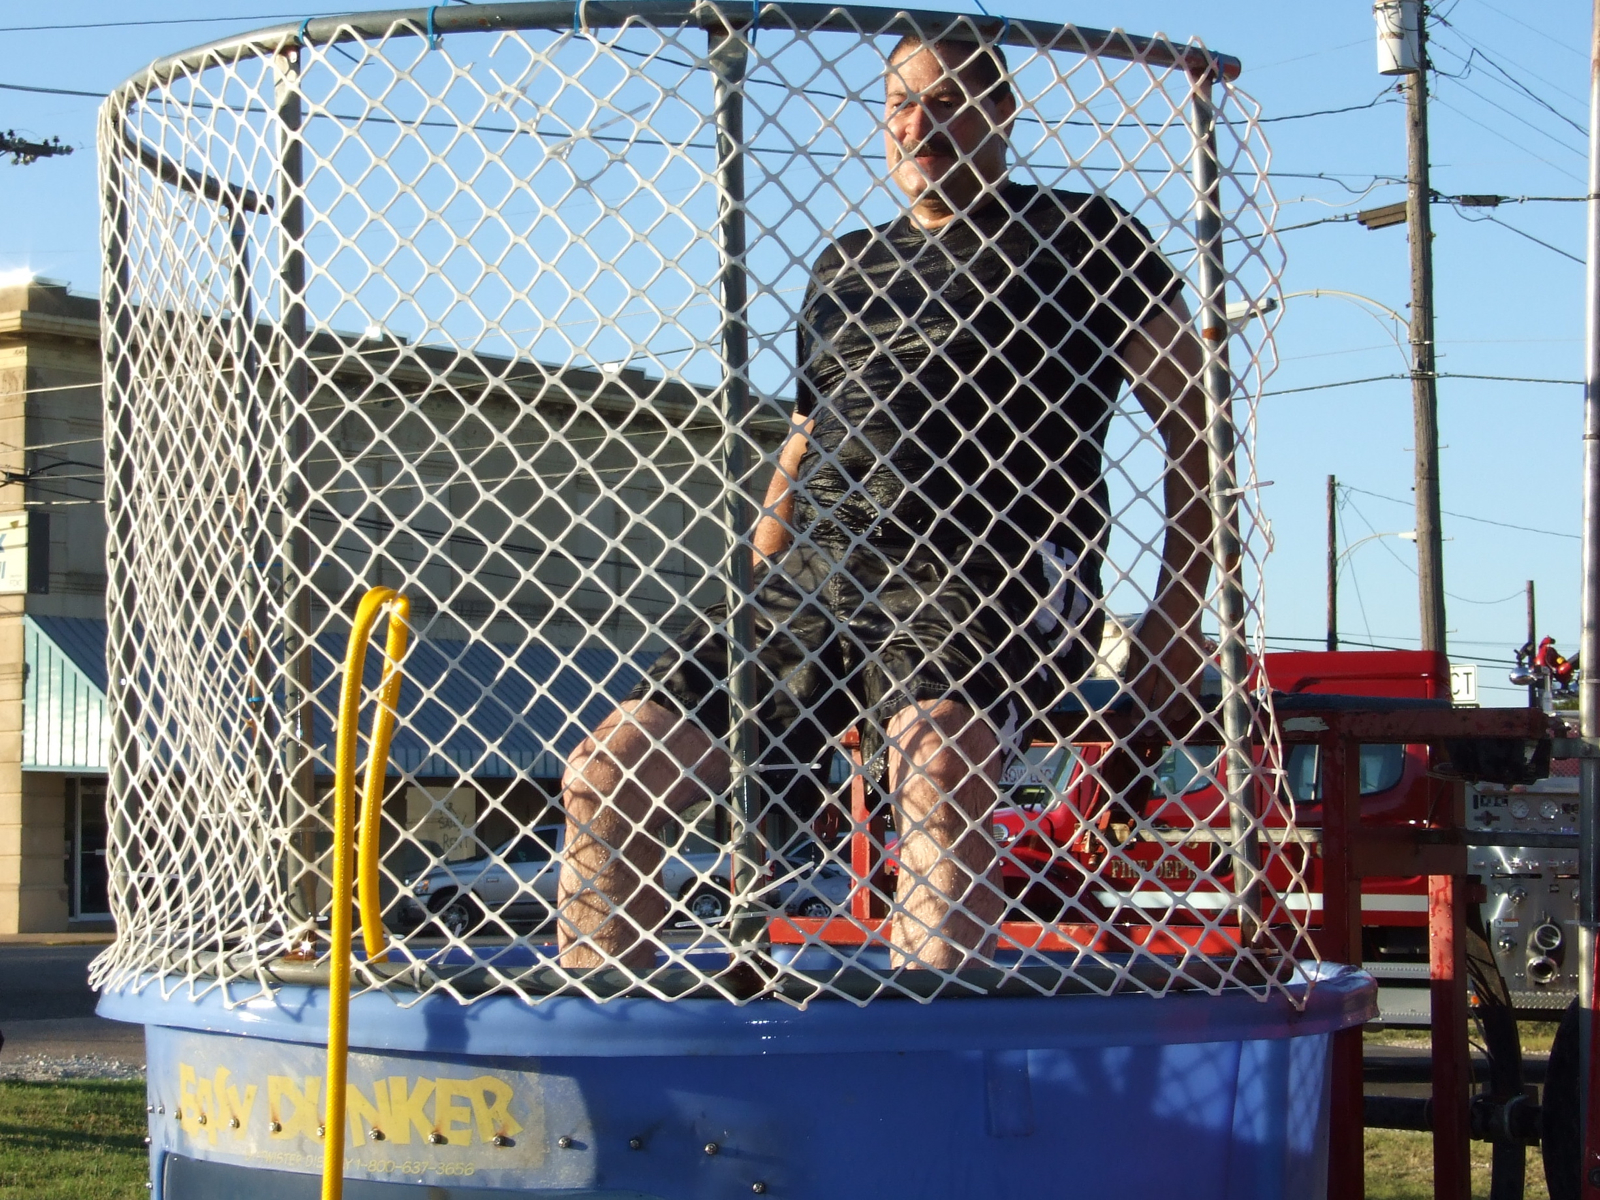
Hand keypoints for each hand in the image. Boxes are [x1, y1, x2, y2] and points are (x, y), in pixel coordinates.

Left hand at [1121, 608, 1206, 734]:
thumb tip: (1131, 691)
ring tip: (1161, 728)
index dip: (1139, 710)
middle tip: (1147, 732)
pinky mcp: (1199, 668)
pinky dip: (1186, 707)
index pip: (1144, 693)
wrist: (1181, 610)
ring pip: (1178, 701)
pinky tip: (1178, 715)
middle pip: (1161, 701)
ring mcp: (1187, 669)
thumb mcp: (1137, 645)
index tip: (1134, 722)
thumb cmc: (1154, 626)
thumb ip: (1134, 669)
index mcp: (1152, 661)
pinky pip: (1194, 694)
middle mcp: (1170, 668)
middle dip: (1153, 719)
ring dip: (1169, 717)